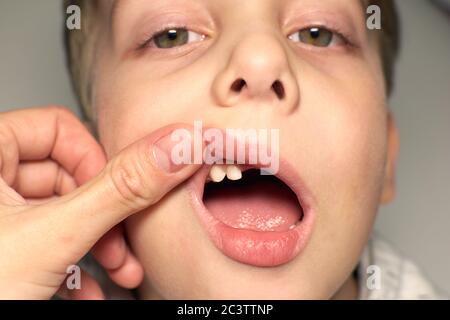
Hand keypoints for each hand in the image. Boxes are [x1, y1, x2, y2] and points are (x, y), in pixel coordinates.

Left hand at [0, 106, 200, 298]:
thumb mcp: (53, 236)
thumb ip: (120, 189)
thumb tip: (173, 147)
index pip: (57, 129)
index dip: (95, 162)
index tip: (114, 201)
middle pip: (67, 176)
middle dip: (103, 216)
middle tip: (122, 245)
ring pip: (63, 214)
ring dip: (97, 245)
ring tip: (117, 273)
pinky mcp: (6, 248)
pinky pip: (48, 241)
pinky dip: (74, 265)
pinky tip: (87, 291)